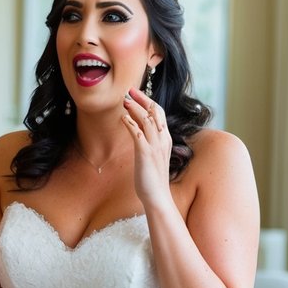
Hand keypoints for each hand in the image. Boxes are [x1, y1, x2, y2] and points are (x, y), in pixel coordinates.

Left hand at [121, 87, 173, 207]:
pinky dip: (130, 124)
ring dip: (135, 108)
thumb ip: (149, 143)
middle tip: (129, 90)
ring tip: (124, 101)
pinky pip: (138, 134)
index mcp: (165, 139)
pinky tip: (122, 118)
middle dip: (142, 99)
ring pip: (147, 120)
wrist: (157, 197)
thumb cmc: (153, 179)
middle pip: (155, 112)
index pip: (159, 113)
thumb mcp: (153, 157)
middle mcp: (162, 140)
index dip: (148, 101)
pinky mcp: (146, 154)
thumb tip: (139, 134)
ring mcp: (155, 147)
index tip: (136, 93)